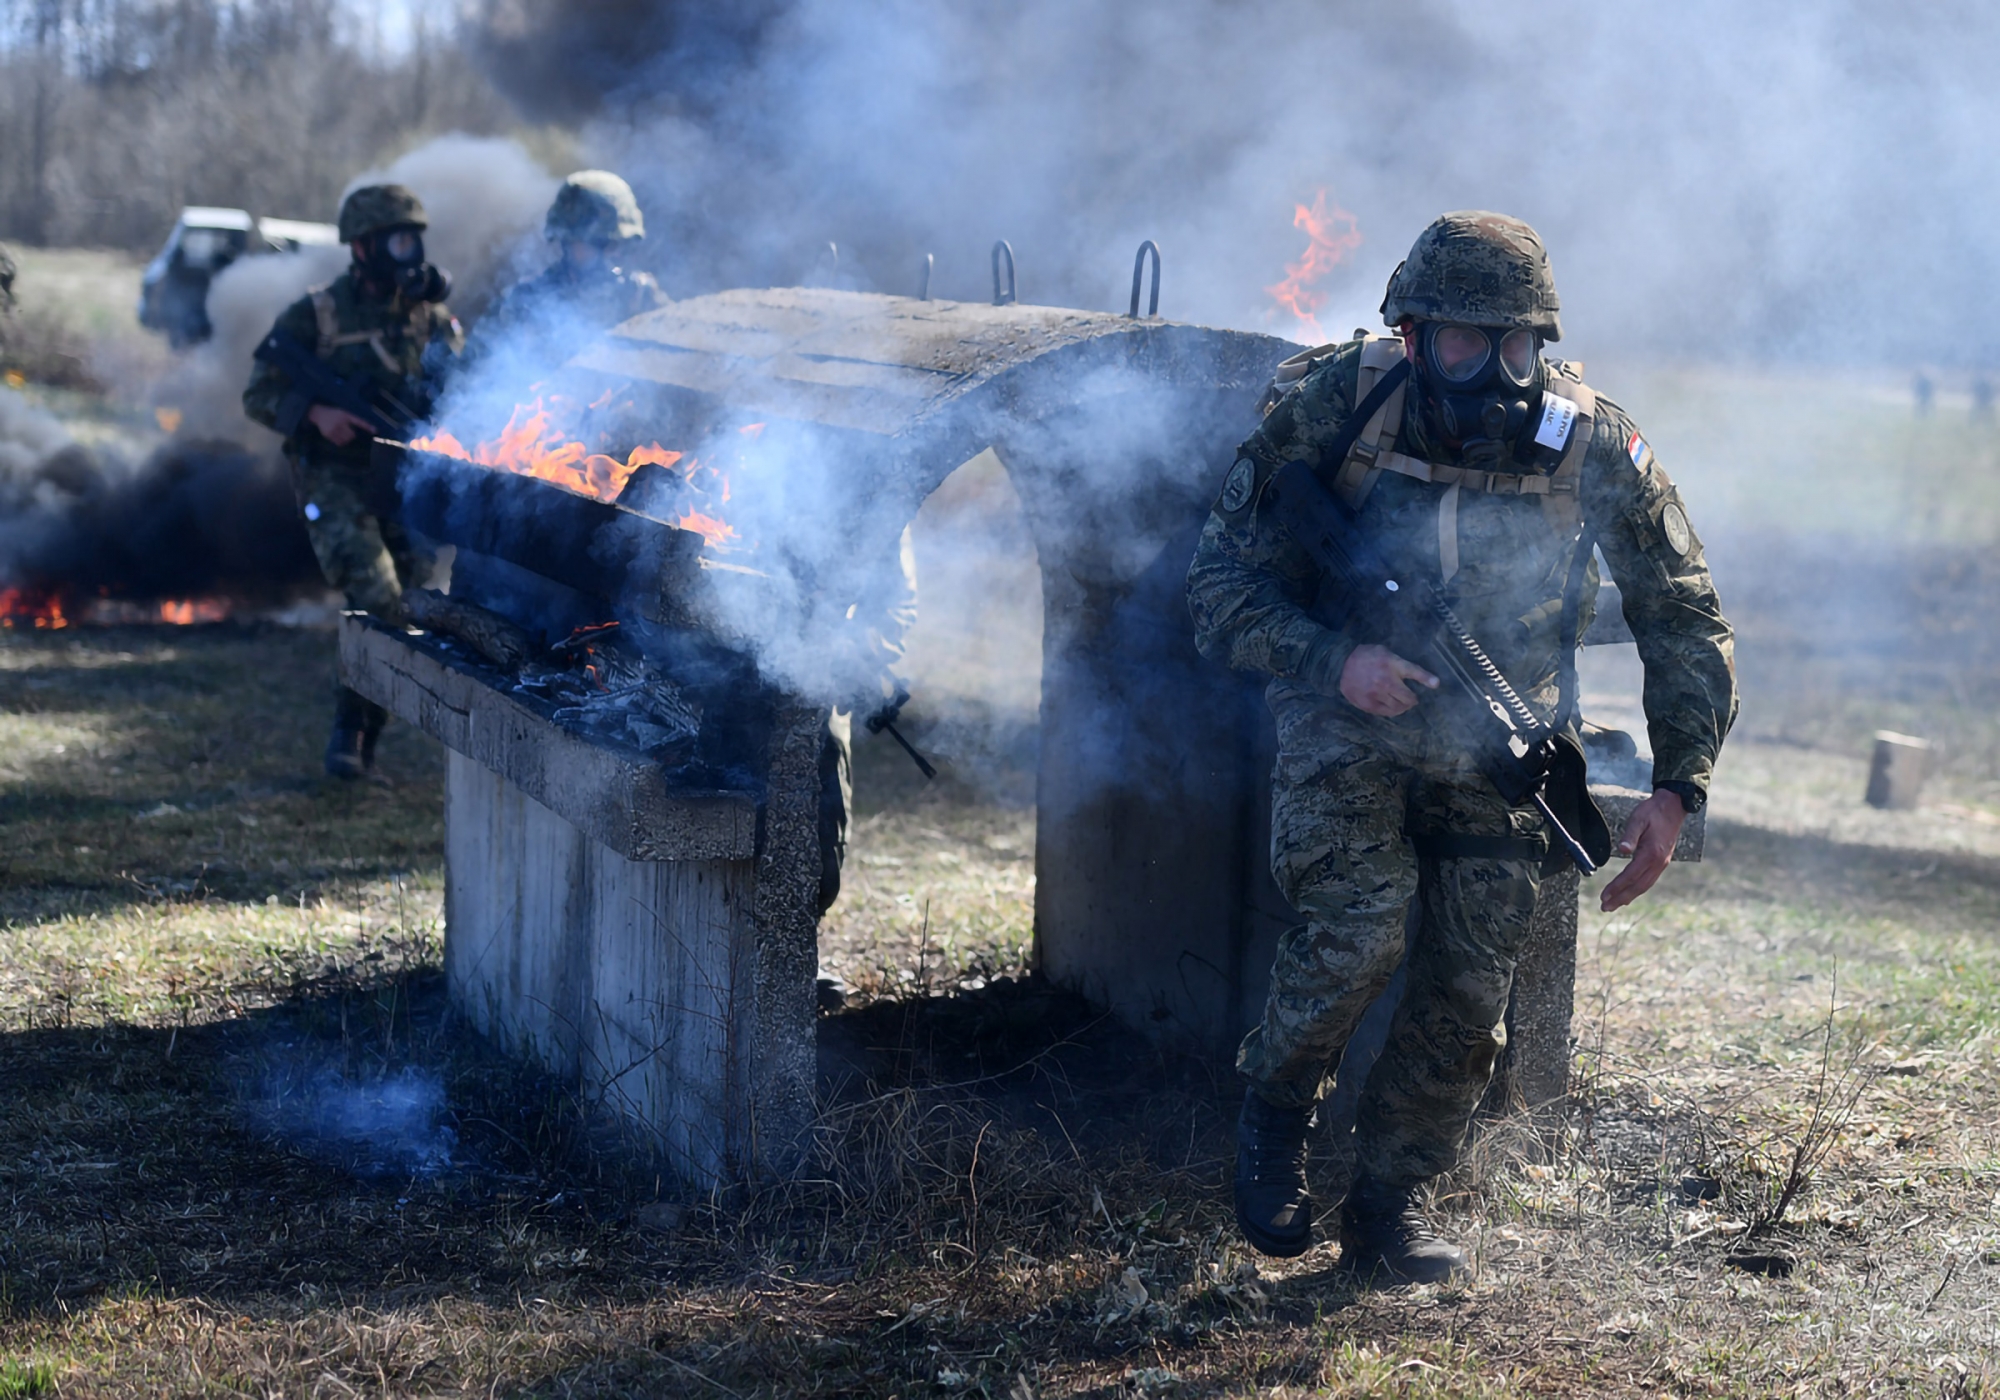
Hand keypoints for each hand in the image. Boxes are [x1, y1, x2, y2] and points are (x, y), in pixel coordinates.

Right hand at [306, 403, 372, 445]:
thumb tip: (371, 430)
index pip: (359, 422)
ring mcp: (333, 429)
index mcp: (345, 416)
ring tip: (342, 434)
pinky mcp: (328, 435)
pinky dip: (341, 442)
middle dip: (352, 435)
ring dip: (346, 439)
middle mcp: (340, 422)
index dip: (367, 426)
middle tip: (347, 431)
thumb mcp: (345, 414)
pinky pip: (339, 443)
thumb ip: (355, 421)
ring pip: (345, 440)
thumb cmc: (334, 414)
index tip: (376, 431)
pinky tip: (337, 436)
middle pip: (352, 435)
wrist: (318, 414)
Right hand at [1339, 643, 1439, 716]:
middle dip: (1411, 700)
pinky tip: (1389, 706)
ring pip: (1396, 708)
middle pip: (1407, 698)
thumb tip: (1432, 682)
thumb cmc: (1368, 656)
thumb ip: (1406, 666)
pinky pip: (1383, 712)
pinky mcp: (1366, 704)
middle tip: (1410, 699)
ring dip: (1402, 707)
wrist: (1341, 663)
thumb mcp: (1388, 654)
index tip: (1436, 684)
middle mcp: (1385, 681)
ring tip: (1401, 704)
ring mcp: (1375, 695)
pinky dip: (1389, 711)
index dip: (1428, 679)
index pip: (1415, 673)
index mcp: (1391, 665)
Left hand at [1597, 788, 1687, 911]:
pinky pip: (1648, 880)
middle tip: (1605, 908)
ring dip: (1628, 896)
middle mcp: (1658, 862)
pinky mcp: (1661, 861)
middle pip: (1638, 886)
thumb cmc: (1653, 811)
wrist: (1673, 806)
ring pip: (1644, 885)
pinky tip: (1629, 893)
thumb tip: (1622, 849)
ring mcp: (1661, 863)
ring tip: (1614, 905)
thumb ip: (1630, 835)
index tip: (1604, 896)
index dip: (1616, 887)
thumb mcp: (1638, 819)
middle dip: (1621, 898)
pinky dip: (1638, 889)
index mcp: (1651, 853)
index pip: (1630, 875)